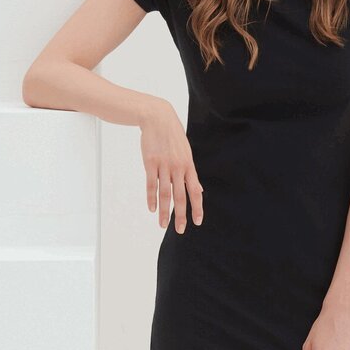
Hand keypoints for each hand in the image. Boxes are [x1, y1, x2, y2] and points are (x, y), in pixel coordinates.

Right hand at [139, 99, 203, 233]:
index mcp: (188, 165)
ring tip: (163, 225)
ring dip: (164, 211)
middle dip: (180, 215)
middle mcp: (178, 167)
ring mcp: (164, 165)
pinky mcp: (150, 163)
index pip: (195, 191)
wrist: (158, 118)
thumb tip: (198, 189)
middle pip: (180, 196)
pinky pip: (151, 184)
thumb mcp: (186, 153)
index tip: (197, 222)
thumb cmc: (172, 136)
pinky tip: (152, 208)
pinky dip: (151, 197)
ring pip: (165, 193)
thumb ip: (191, 172)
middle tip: (180, 230)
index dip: (197, 207)